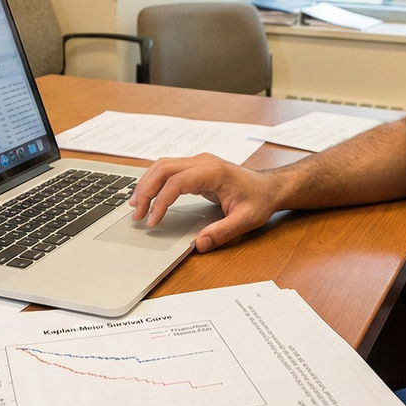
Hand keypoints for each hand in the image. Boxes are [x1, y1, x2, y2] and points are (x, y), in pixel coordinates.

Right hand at [130, 153, 280, 251]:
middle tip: (137, 214)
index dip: (161, 201)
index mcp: (213, 171)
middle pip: (163, 168)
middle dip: (145, 190)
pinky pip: (168, 170)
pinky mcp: (195, 168)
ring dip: (146, 184)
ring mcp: (197, 162)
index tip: (154, 221)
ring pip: (162, 165)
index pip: (177, 182)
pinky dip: (154, 181)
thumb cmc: (259, 199)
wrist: (269, 187)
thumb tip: (200, 244)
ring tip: (135, 206)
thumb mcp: (246, 220)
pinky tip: (147, 196)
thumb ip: (223, 231)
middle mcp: (202, 161)